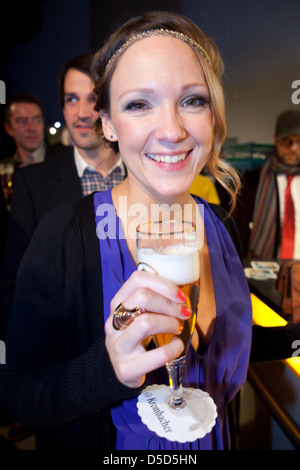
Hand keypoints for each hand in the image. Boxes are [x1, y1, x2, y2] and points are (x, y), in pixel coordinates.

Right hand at [105, 270, 190, 387]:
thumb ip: (153, 299)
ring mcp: (118, 345)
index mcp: (117, 303)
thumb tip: (183, 290)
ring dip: (170, 323)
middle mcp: (114, 322)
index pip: (137, 279)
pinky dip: (174, 348)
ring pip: (146, 323)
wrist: (124, 371)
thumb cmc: (137, 337)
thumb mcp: (138, 314)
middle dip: (169, 304)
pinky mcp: (126, 367)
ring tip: (178, 328)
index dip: (163, 284)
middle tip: (184, 312)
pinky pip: (158, 354)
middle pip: (141, 297)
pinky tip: (177, 345)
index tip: (180, 295)